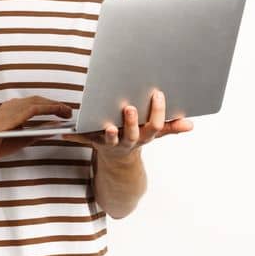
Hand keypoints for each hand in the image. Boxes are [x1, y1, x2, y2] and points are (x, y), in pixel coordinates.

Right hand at [0, 96, 74, 162]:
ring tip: (66, 112)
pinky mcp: (6, 118)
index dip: (52, 105)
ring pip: (36, 103)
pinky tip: (54, 115)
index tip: (66, 110)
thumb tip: (54, 130)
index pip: (36, 102)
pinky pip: (29, 111)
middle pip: (38, 100)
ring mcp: (8, 110)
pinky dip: (44, 111)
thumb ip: (36, 134)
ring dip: (53, 106)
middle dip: (56, 104)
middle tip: (70, 111)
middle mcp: (11, 106)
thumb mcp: (22, 139)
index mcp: (13, 109)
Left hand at [60, 88, 192, 159]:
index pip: (154, 125)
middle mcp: (129, 141)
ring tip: (107, 125)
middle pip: (132, 133)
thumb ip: (171, 128)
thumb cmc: (137, 137)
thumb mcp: (154, 134)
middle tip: (130, 108)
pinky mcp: (95, 143)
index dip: (157, 111)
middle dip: (132, 122)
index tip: (157, 93)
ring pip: (110, 139)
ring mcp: (111, 143)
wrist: (119, 161)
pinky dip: (73, 136)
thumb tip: (191, 124)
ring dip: (108, 133)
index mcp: (144, 136)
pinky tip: (63, 133)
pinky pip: (84, 140)